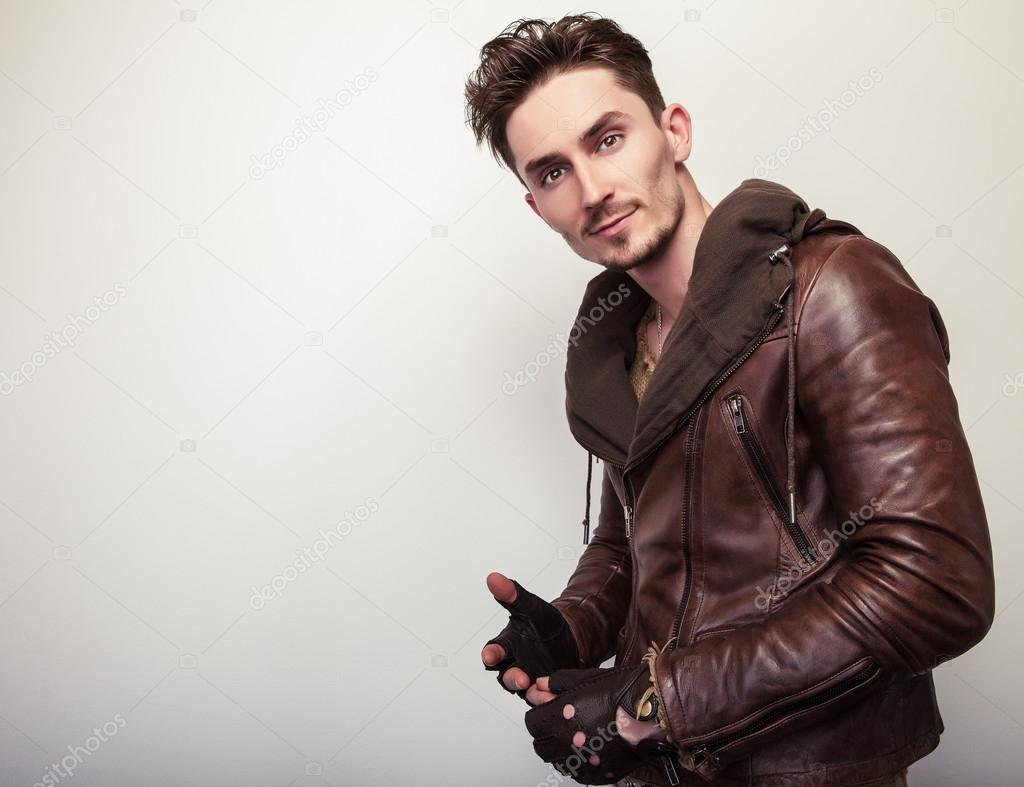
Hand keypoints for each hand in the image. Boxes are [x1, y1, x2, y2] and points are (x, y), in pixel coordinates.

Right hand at [481, 572, 578, 703]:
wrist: (572, 638)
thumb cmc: (546, 625)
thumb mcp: (532, 607)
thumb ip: (513, 594)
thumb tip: (494, 578)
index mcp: (509, 644)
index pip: (494, 651)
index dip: (492, 654)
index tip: (490, 656)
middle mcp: (515, 664)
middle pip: (506, 676)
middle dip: (513, 678)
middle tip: (522, 677)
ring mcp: (530, 679)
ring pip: (524, 692)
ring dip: (531, 692)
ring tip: (541, 688)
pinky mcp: (544, 690)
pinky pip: (541, 699)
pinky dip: (547, 699)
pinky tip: (554, 695)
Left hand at [523, 665, 674, 784]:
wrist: (653, 711)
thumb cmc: (623, 693)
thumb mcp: (586, 678)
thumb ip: (558, 683)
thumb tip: (542, 685)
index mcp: (561, 718)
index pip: (532, 723)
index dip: (538, 715)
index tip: (546, 711)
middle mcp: (568, 743)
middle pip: (540, 746)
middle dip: (545, 734)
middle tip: (556, 725)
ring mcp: (583, 762)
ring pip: (557, 762)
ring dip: (559, 750)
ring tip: (573, 738)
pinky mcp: (598, 773)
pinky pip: (578, 774)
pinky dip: (578, 763)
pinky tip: (587, 750)